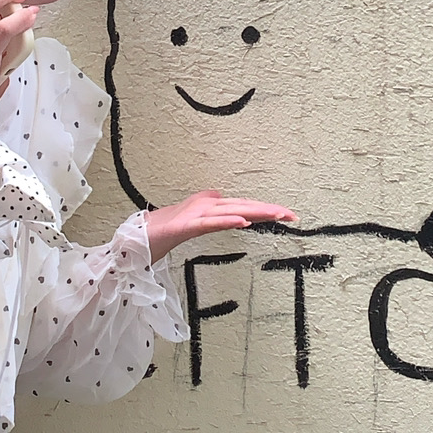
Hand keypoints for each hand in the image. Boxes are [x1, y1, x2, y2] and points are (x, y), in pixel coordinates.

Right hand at [145, 191, 296, 262]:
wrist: (140, 235)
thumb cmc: (164, 227)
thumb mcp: (191, 217)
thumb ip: (206, 206)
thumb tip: (221, 197)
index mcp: (211, 208)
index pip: (244, 207)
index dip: (265, 209)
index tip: (287, 214)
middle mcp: (207, 207)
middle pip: (243, 207)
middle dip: (268, 210)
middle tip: (292, 215)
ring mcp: (197, 215)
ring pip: (232, 211)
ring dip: (255, 212)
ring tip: (276, 214)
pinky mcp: (187, 226)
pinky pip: (210, 223)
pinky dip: (227, 220)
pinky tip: (243, 221)